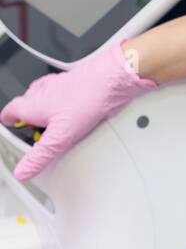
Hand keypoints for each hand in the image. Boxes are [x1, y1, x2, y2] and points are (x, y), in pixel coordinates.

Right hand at [0, 40, 158, 181]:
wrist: (112, 78)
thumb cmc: (86, 99)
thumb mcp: (60, 136)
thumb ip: (40, 155)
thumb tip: (22, 171)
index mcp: (34, 103)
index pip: (12, 110)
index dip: (9, 119)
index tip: (8, 124)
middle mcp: (45, 91)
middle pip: (27, 101)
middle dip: (27, 114)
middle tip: (31, 129)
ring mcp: (61, 84)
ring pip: (44, 94)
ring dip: (44, 105)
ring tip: (50, 120)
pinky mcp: (77, 82)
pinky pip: (62, 90)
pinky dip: (62, 98)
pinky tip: (73, 107)